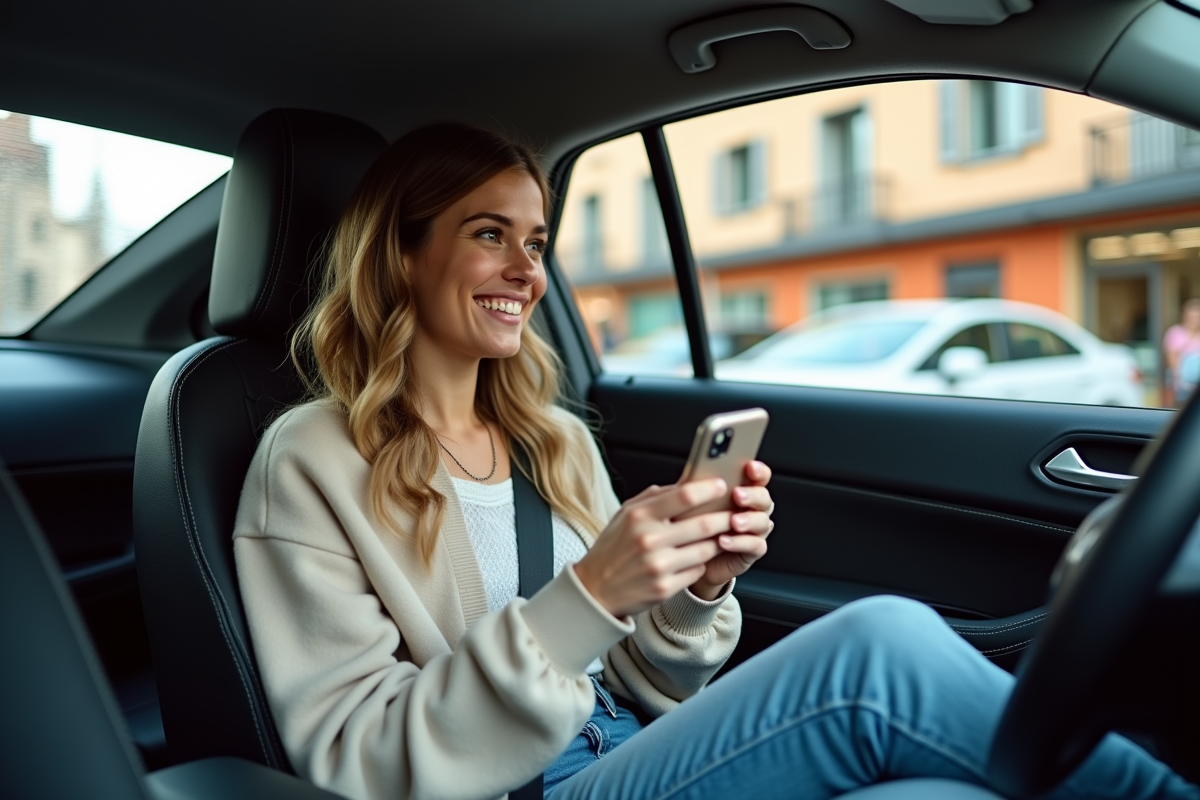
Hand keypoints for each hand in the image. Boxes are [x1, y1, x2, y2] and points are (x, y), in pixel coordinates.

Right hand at [574, 479, 733, 618]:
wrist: (595, 589)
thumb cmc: (612, 548)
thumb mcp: (625, 514)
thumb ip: (654, 497)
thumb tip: (685, 483)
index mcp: (639, 517)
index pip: (684, 496)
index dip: (708, 489)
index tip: (722, 486)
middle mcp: (649, 541)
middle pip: (704, 524)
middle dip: (725, 517)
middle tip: (735, 513)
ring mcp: (658, 567)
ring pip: (706, 549)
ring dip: (718, 542)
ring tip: (720, 535)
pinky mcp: (665, 588)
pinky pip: (697, 571)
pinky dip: (700, 563)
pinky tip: (695, 558)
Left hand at [690, 460, 773, 599]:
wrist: (688, 556)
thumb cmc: (690, 525)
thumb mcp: (690, 502)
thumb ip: (696, 487)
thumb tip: (692, 473)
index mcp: (742, 490)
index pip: (758, 476)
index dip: (758, 470)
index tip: (749, 467)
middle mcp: (752, 509)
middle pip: (764, 497)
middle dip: (752, 495)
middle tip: (737, 495)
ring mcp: (754, 530)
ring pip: (763, 521)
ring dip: (749, 520)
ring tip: (733, 521)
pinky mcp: (751, 551)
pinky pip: (755, 545)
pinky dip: (741, 542)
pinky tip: (724, 540)